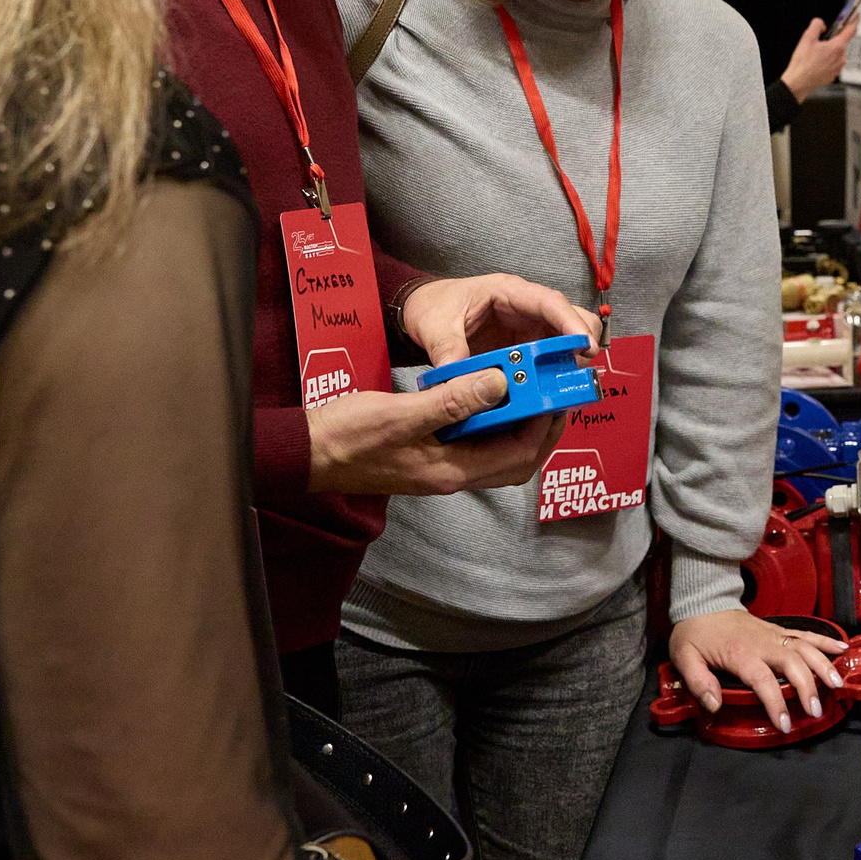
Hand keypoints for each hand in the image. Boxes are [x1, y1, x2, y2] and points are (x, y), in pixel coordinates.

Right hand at [306, 362, 566, 494]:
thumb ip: (451, 401)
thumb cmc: (345, 436)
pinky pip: (473, 444)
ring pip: (496, 453)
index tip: (555, 397)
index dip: (542, 428)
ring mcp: (439, 468)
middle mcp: (450, 475)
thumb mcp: (400, 413)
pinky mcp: (428, 456)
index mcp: (449, 471)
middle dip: (540, 432)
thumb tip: (500, 384)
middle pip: (514, 461)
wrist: (305, 453)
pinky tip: (489, 397)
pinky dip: (490, 424)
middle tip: (553, 398)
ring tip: (529, 393)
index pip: (516, 456)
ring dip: (517, 427)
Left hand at [400, 273, 600, 368]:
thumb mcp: (434, 326)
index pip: (549, 302)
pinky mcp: (525, 348)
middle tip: (577, 371)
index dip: (571, 322)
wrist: (422, 313)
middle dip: (580, 342)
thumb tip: (459, 377)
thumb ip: (447, 350)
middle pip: (571, 317)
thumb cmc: (433, 307)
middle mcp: (526, 309)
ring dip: (571, 362)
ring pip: (566, 339)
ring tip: (566, 386)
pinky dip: (555, 374)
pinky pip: (549, 359)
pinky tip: (551, 392)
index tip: (584, 345)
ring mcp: (528, 329)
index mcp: (508, 292)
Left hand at [667, 607, 848, 733]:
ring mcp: (773, 634)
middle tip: (815, 710)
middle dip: (807, 687)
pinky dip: (825, 641)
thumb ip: (698, 682)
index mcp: (740, 653)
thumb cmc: (694, 633)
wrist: (703, 601)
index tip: (785, 724)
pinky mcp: (779, 629)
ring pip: (804, 646)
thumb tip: (715, 705)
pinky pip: (806, 633)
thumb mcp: (684, 657)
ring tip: (837, 683)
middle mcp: (762, 643)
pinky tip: (842, 649)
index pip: (763, 680)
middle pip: (792, 663)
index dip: (776, 703)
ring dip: (823, 664)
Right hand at [779, 14, 857, 103]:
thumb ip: (817, 25)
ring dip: (829, 50)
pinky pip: (833, 62)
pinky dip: (827, 59)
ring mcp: (838, 67)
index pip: (851, 30)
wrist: (799, 82)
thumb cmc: (803, 64)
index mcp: (837, 47)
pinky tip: (816, 61)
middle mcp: (841, 58)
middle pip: (842, 42)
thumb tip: (821, 25)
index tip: (856, 15)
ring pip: (837, 53)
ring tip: (815, 53)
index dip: (854, 20)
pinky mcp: (834, 74)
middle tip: (821, 39)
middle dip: (833, 39)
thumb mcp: (807, 38)